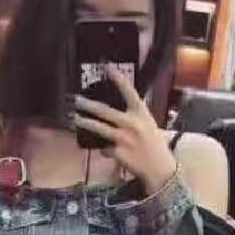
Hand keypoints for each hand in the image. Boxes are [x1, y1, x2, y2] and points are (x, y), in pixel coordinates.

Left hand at [74, 65, 176, 193]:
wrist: (160, 168)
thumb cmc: (155, 145)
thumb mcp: (149, 124)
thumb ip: (134, 116)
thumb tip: (117, 109)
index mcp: (142, 114)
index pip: (129, 91)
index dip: (118, 78)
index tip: (107, 66)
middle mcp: (132, 124)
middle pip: (105, 111)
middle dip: (88, 104)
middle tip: (76, 99)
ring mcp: (123, 138)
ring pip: (99, 128)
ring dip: (85, 122)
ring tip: (74, 118)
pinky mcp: (118, 152)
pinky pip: (104, 148)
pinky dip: (105, 150)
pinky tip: (112, 153)